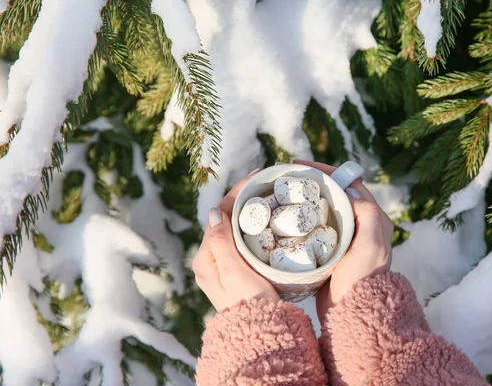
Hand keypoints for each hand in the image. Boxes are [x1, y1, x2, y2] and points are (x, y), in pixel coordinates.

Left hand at [192, 170, 279, 311]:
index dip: (236, 194)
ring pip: (233, 230)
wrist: (260, 333)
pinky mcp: (235, 272)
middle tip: (264, 183)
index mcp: (205, 259)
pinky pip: (240, 241)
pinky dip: (250, 227)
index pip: (218, 215)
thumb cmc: (249, 303)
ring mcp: (222, 267)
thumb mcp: (233, 271)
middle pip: (224, 220)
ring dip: (246, 211)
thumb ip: (221, 242)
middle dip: (242, 200)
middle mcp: (210, 261)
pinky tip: (264, 222)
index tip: (256, 178)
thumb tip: (214, 211)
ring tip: (266, 196)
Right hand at [294, 160, 393, 322]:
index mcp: (373, 218)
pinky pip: (315, 226)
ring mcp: (345, 238)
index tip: (301, 166)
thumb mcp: (370, 245)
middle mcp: (360, 224)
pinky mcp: (330, 250)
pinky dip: (301, 219)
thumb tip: (350, 191)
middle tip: (287, 178)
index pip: (349, 182)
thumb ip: (367, 214)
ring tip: (283, 194)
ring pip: (323, 208)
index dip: (325, 170)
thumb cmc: (361, 280)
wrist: (353, 315)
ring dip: (305, 199)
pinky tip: (285, 219)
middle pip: (334, 193)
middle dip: (312, 182)